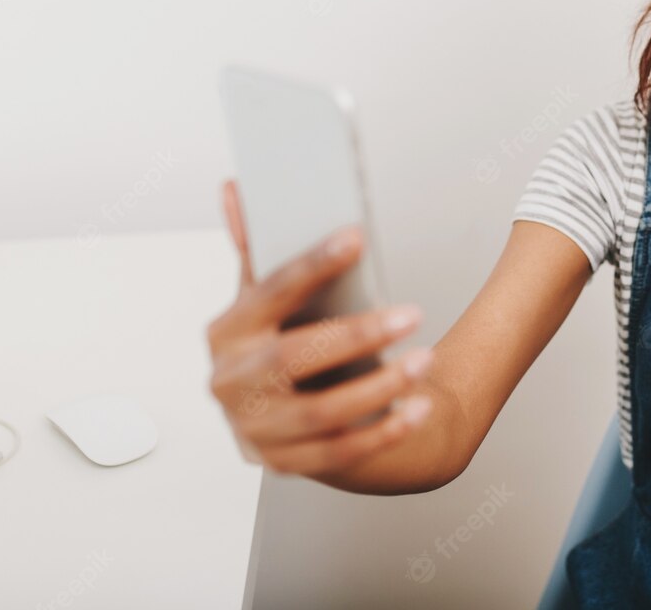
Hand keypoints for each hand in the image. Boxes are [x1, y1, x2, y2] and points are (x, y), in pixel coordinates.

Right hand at [206, 179, 434, 476]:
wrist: (282, 417)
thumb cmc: (278, 343)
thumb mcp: (261, 299)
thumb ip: (255, 248)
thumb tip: (237, 187)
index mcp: (227, 331)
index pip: (270, 291)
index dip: (313, 264)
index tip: (356, 237)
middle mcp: (232, 382)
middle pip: (294, 357)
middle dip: (356, 335)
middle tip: (411, 314)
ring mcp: (255, 429)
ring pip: (321, 411)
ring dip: (379, 386)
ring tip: (423, 360)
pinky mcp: (284, 464)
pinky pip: (339, 452)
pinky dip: (383, 431)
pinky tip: (419, 409)